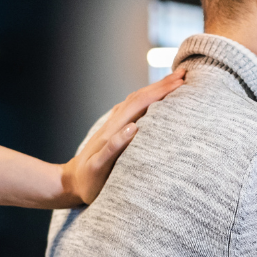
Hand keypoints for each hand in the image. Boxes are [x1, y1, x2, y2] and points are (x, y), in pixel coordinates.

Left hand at [60, 68, 185, 205]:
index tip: (180, 82)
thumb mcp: (98, 166)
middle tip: (184, 74)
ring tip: (175, 81)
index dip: (160, 92)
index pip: (140, 103)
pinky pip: (132, 109)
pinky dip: (146, 100)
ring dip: (155, 89)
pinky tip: (155, 98)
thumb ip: (114, 147)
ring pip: (136, 101)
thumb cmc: (87, 180)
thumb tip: (134, 127)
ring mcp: (113, 125)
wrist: (71, 182)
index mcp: (112, 130)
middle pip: (140, 97)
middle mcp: (114, 124)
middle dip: (162, 85)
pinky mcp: (114, 130)